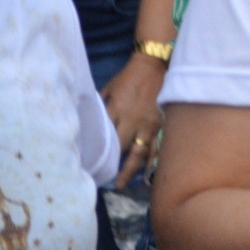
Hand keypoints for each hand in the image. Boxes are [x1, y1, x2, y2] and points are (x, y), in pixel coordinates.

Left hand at [101, 52, 165, 186]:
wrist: (154, 65)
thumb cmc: (128, 77)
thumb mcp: (108, 88)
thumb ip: (100, 106)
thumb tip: (89, 121)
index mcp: (116, 110)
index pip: (104, 136)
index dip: (96, 152)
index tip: (88, 166)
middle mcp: (132, 120)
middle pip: (120, 148)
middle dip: (111, 166)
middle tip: (102, 181)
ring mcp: (149, 124)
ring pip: (139, 152)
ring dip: (130, 170)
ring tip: (122, 184)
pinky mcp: (161, 124)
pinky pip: (156, 146)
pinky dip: (152, 160)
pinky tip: (147, 173)